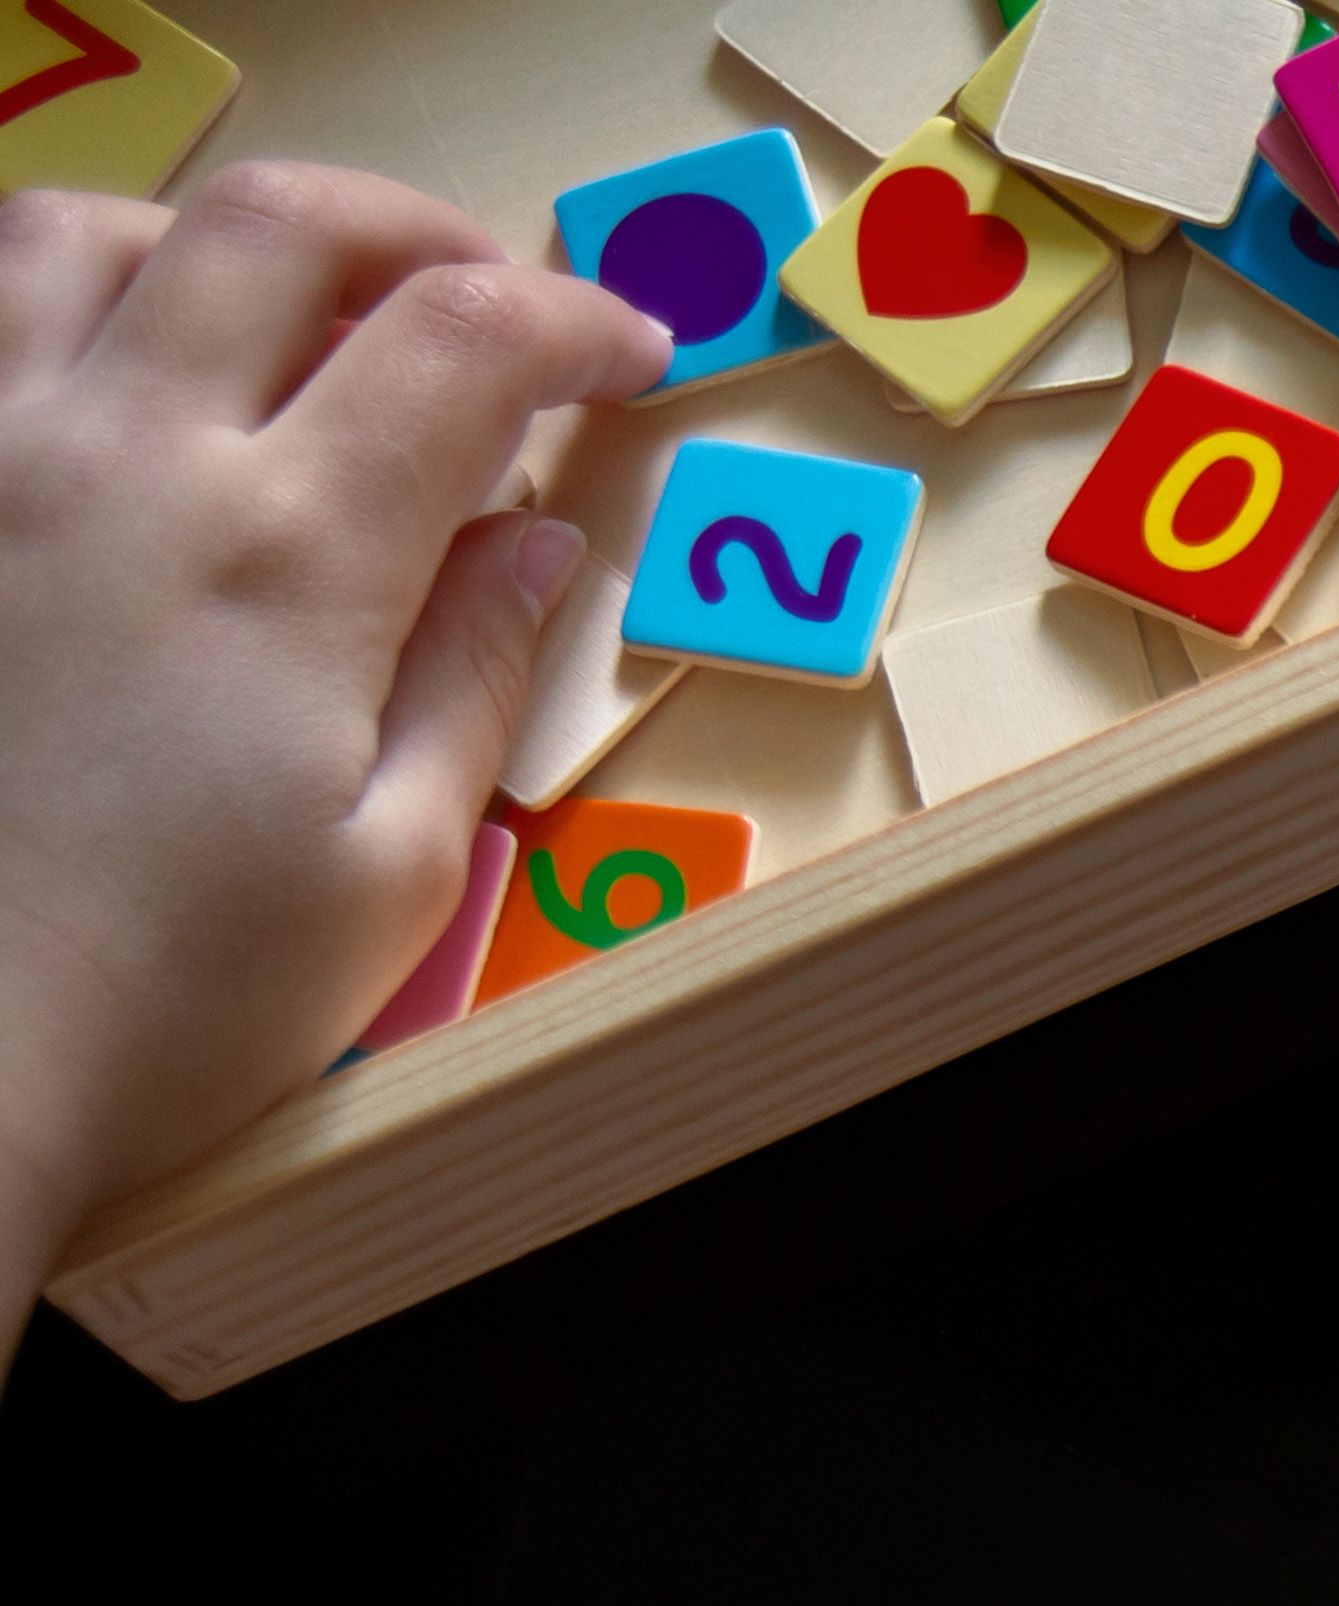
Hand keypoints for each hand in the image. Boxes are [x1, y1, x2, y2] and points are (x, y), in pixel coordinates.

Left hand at [0, 162, 661, 1378]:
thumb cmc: (177, 993)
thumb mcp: (389, 868)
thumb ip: (468, 673)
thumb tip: (533, 535)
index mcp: (286, 555)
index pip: (465, 344)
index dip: (573, 321)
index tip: (628, 358)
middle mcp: (123, 454)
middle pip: (279, 230)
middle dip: (415, 236)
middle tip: (485, 302)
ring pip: (90, 231)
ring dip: (216, 249)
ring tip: (282, 328)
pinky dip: (61, 297)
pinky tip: (117, 379)